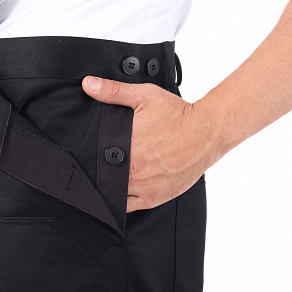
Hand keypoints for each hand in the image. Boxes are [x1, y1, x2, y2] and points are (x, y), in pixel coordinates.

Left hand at [82, 76, 219, 211]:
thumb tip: (88, 84)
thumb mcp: (144, 95)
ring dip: (106, 188)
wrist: (208, 131)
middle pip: (102, 177)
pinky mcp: (154, 198)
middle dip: (97, 172)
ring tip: (104, 179)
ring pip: (112, 194)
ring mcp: (144, 186)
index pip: (95, 157)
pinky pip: (128, 207)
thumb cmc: (178, 114)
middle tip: (93, 167)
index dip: (86, 158)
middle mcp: (134, 169)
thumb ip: (114, 91)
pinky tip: (116, 194)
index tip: (83, 154)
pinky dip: (119, 203)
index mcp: (127, 145)